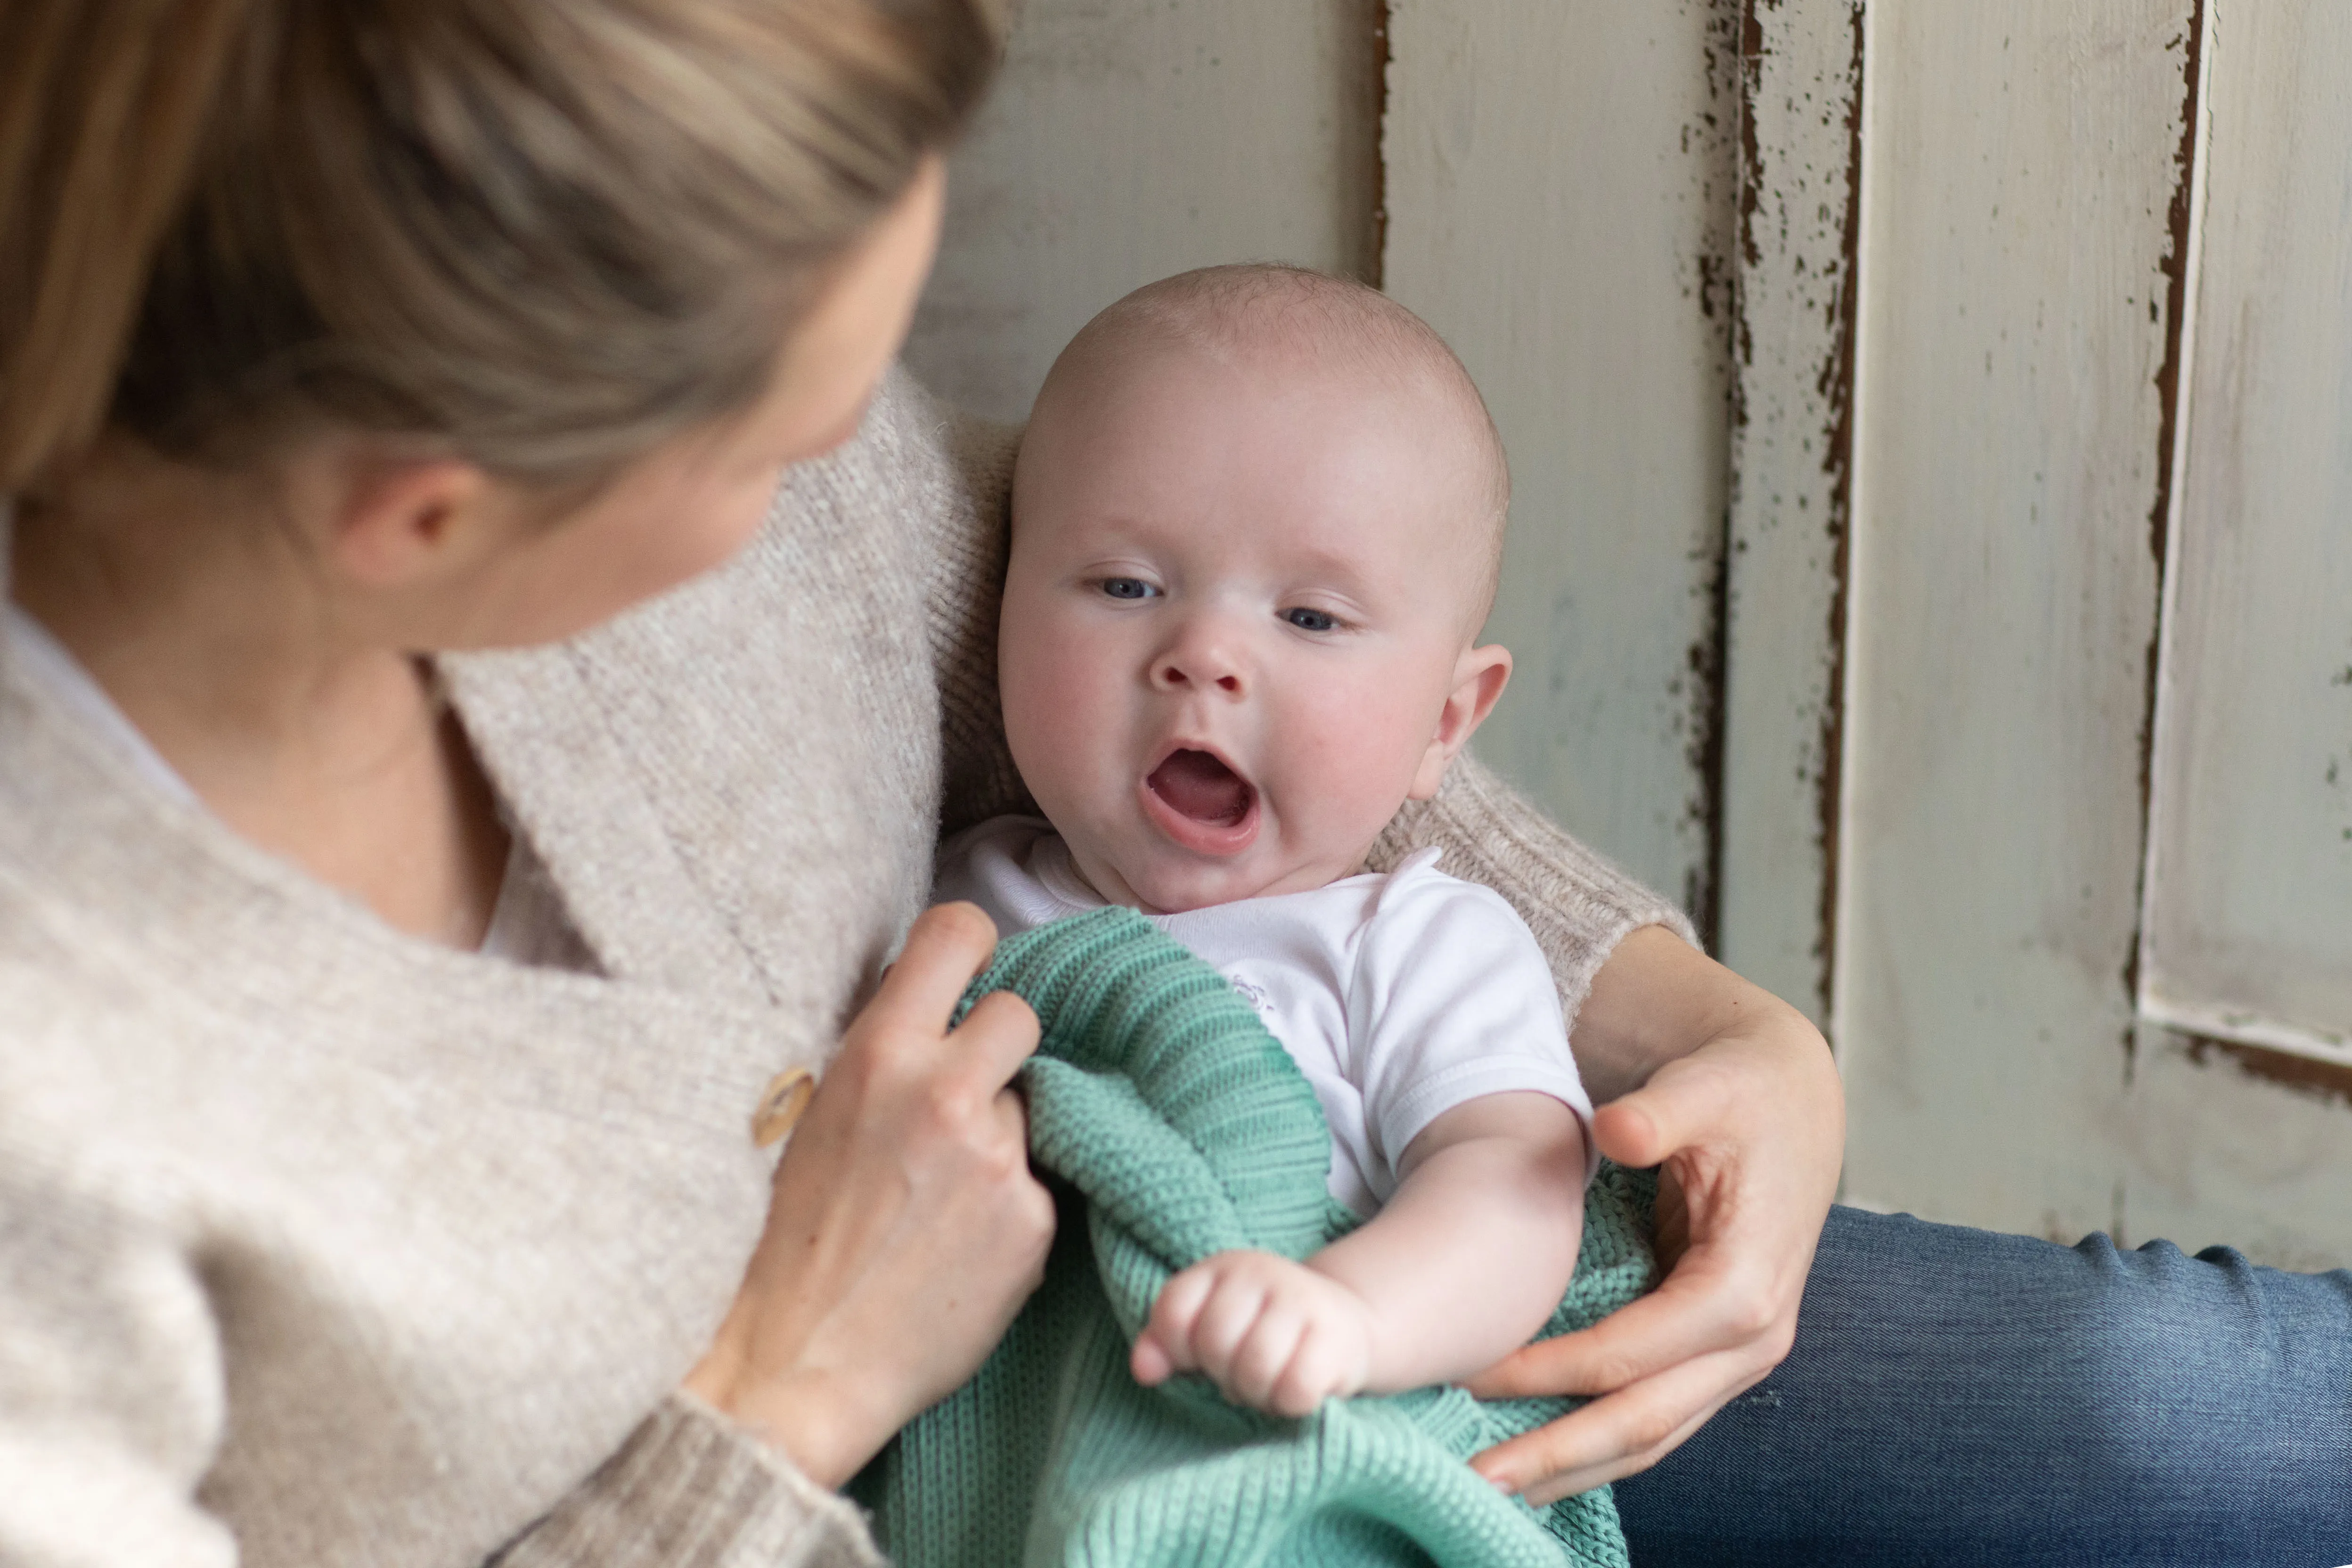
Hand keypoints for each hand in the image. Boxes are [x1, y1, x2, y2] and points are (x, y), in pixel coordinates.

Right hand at [684, 902, 1054, 1485]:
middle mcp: (945, 1093)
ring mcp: (997, 1159)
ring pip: (1028, 1105)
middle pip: (1019, 1013)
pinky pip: (1036, 1182)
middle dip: (995, 1048)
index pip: (958, 932)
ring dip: (1000, 1133)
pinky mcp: (1033, 1222)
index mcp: (879, 1054)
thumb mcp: (811, 1117)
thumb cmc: (788, 1242)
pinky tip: (959, 1245)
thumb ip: (880, 1055)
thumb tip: (927, 1004)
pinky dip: (1008, 1206)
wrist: (797, 1362)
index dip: (969, 948)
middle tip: (960, 1094)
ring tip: (943, 1192)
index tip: (964, 977)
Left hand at [1132, 1249, 1373, 1416]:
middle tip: (1240, 1376)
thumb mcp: (1209, 1326)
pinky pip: (1296, 1389)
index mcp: (1221, 1268)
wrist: (1344, 1323)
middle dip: (1223, 1375)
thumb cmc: (1261, 1331)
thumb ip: (1165, 1343)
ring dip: (1256, 1393)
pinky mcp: (1335, 1338)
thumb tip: (1144, 1370)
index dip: (1177, 1350)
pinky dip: (1288, 1403)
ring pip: (1255, 1368)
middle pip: (1214, 1343)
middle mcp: (1261, 1273)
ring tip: (1266, 1385)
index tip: (1197, 1360)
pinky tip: (1294, 1391)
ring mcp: (1301, 1301)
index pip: (1174, 1312)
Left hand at [1465, 927, 1842, 1505]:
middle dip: (1555, 1454)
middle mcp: (1752, 1339)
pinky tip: (1537, 1461)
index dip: (1551, 1372)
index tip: (1473, 1376)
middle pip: (1644, 1420)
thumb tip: (1618, 1127)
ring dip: (1570, 1467)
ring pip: (1651, 1437)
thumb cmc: (1740, 1093)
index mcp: (1744, 1285)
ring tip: (1487, 1490)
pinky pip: (1654, 1417)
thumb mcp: (1705, 1088)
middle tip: (1469, 1480)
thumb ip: (1661, 1111)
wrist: (1788, 1102)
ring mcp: (1738, 1357)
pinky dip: (1595, 1446)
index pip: (1632, 1353)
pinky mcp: (1716, 1356)